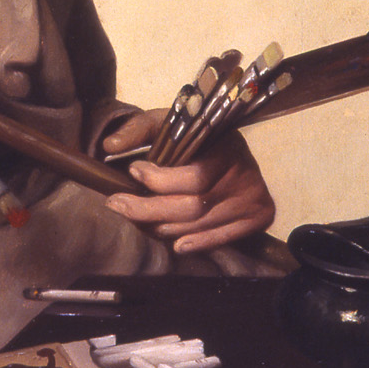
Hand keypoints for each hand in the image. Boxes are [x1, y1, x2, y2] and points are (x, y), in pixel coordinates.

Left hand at [101, 109, 274, 252]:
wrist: (235, 151)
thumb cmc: (196, 137)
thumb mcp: (170, 123)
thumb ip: (140, 129)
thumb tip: (110, 146)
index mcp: (226, 146)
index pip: (194, 177)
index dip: (160, 179)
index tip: (133, 172)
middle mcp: (245, 174)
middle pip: (193, 206)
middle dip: (149, 209)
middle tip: (117, 205)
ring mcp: (254, 198)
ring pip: (200, 224)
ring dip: (163, 227)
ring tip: (137, 220)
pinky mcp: (259, 217)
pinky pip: (221, 238)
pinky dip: (196, 243)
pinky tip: (175, 244)